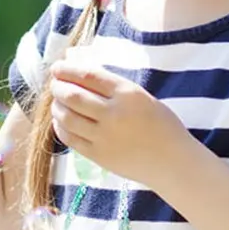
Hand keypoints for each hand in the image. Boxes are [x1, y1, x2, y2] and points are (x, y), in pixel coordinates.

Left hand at [49, 45, 195, 190]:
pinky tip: (61, 121)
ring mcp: (105, 137)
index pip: (89, 76)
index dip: (68, 69)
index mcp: (127, 94)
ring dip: (56, 106)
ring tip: (57, 102)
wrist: (173, 162)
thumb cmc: (161, 125)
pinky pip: (70, 138)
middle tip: (55, 84)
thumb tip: (79, 72)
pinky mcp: (99, 156)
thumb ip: (113, 87)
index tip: (57, 67)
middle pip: (73, 95)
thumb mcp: (142, 97)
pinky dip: (60, 127)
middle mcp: (114, 114)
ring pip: (67, 117)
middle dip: (58, 87)